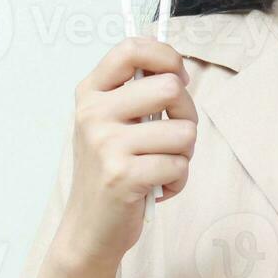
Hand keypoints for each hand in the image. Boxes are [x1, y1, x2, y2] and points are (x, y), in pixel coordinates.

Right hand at [54, 37, 197, 271]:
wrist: (89, 229)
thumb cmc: (111, 170)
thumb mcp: (110, 123)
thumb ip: (136, 93)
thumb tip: (178, 70)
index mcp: (90, 93)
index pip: (131, 48)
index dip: (167, 57)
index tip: (178, 77)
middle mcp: (93, 113)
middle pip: (170, 87)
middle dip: (187, 113)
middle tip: (175, 136)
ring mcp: (106, 144)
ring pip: (183, 131)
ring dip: (184, 153)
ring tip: (161, 166)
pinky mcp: (122, 175)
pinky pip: (179, 165)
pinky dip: (178, 180)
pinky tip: (157, 187)